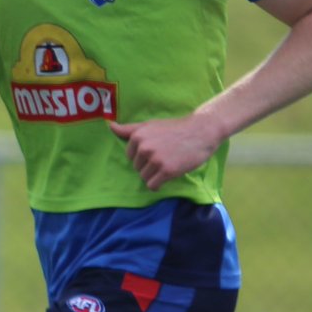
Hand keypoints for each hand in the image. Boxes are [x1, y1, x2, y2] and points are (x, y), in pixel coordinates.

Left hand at [108, 114, 222, 190]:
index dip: (143, 156)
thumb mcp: (150, 125)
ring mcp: (155, 159)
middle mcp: (144, 148)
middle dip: (149, 166)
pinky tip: (168, 175)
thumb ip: (129, 129)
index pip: (130, 157)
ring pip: (144, 177)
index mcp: (137, 136)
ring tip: (168, 164)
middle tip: (165, 156)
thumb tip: (109, 125)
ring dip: (155, 175)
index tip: (156, 150)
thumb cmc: (175, 128)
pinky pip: (153, 185)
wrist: (201, 131)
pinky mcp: (167, 170)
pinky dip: (158, 184)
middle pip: (137, 168)